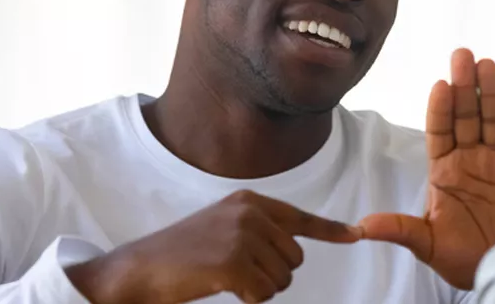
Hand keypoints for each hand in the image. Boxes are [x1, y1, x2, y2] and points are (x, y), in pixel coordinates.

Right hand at [65, 190, 359, 303]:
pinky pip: (264, 294)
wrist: (138, 270)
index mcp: (249, 202)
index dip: (330, 230)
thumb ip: (259, 231)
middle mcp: (250, 213)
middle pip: (295, 258)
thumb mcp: (222, 228)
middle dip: (273, 275)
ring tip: (224, 278)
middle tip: (236, 273)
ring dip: (259, 289)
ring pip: (282, 279)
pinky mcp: (232, 262)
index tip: (356, 234)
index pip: (300, 218)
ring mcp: (242, 236)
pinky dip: (248, 299)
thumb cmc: (180, 255)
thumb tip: (294, 248)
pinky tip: (222, 288)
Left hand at [359, 48, 494, 289]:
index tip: (439, 85)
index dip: (440, 109)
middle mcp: (472, 160)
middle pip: (467, 116)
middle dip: (465, 86)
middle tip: (462, 55)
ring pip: (494, 120)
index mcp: (445, 171)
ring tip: (486, 65)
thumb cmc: (461, 259)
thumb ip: (399, 229)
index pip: (440, 131)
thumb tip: (361, 227)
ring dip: (490, 93)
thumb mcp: (426, 244)